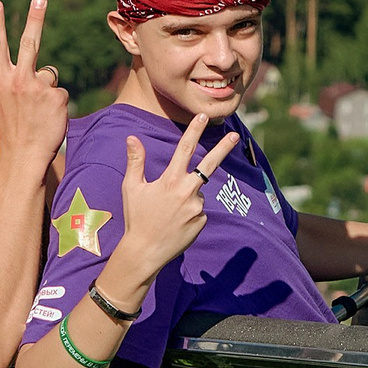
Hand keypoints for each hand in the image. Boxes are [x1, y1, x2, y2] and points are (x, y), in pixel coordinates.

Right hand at [0, 0, 68, 176]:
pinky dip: (57, 107)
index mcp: (0, 80)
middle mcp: (19, 79)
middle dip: (35, 18)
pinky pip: (60, 94)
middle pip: (29, 42)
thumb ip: (13, 84)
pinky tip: (49, 120)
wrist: (22, 157)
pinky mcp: (58, 96)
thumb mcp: (1, 103)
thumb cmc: (12, 132)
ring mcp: (39, 87)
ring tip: (38, 112)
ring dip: (47, 91)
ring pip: (50, 75)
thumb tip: (33, 74)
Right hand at [111, 112, 239, 279]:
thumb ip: (135, 161)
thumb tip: (132, 138)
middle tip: (235, 136)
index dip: (194, 131)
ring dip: (186, 197)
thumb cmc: (136, 217)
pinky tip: (176, 223)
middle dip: (223, 148)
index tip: (202, 116)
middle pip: (209, 165)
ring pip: (196, 193)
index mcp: (170, 180)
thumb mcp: (132, 188)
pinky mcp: (201, 221)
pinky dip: (189, 213)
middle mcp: (187, 191)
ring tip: (168, 213)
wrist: (145, 251)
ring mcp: (197, 207)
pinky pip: (198, 210)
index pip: (185, 149)